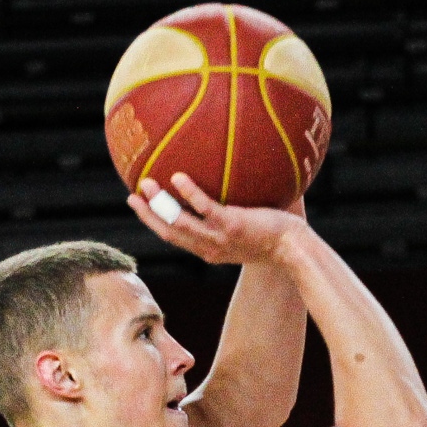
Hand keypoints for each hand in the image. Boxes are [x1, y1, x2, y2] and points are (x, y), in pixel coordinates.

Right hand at [127, 173, 304, 266]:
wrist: (295, 250)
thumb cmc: (279, 238)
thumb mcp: (250, 229)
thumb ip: (239, 210)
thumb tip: (240, 179)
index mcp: (210, 250)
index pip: (177, 238)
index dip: (157, 224)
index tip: (144, 207)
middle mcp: (209, 248)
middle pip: (168, 233)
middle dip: (147, 215)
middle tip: (131, 196)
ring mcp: (218, 238)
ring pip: (178, 223)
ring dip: (158, 205)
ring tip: (145, 183)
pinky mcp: (230, 226)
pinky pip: (203, 208)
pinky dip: (188, 193)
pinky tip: (177, 177)